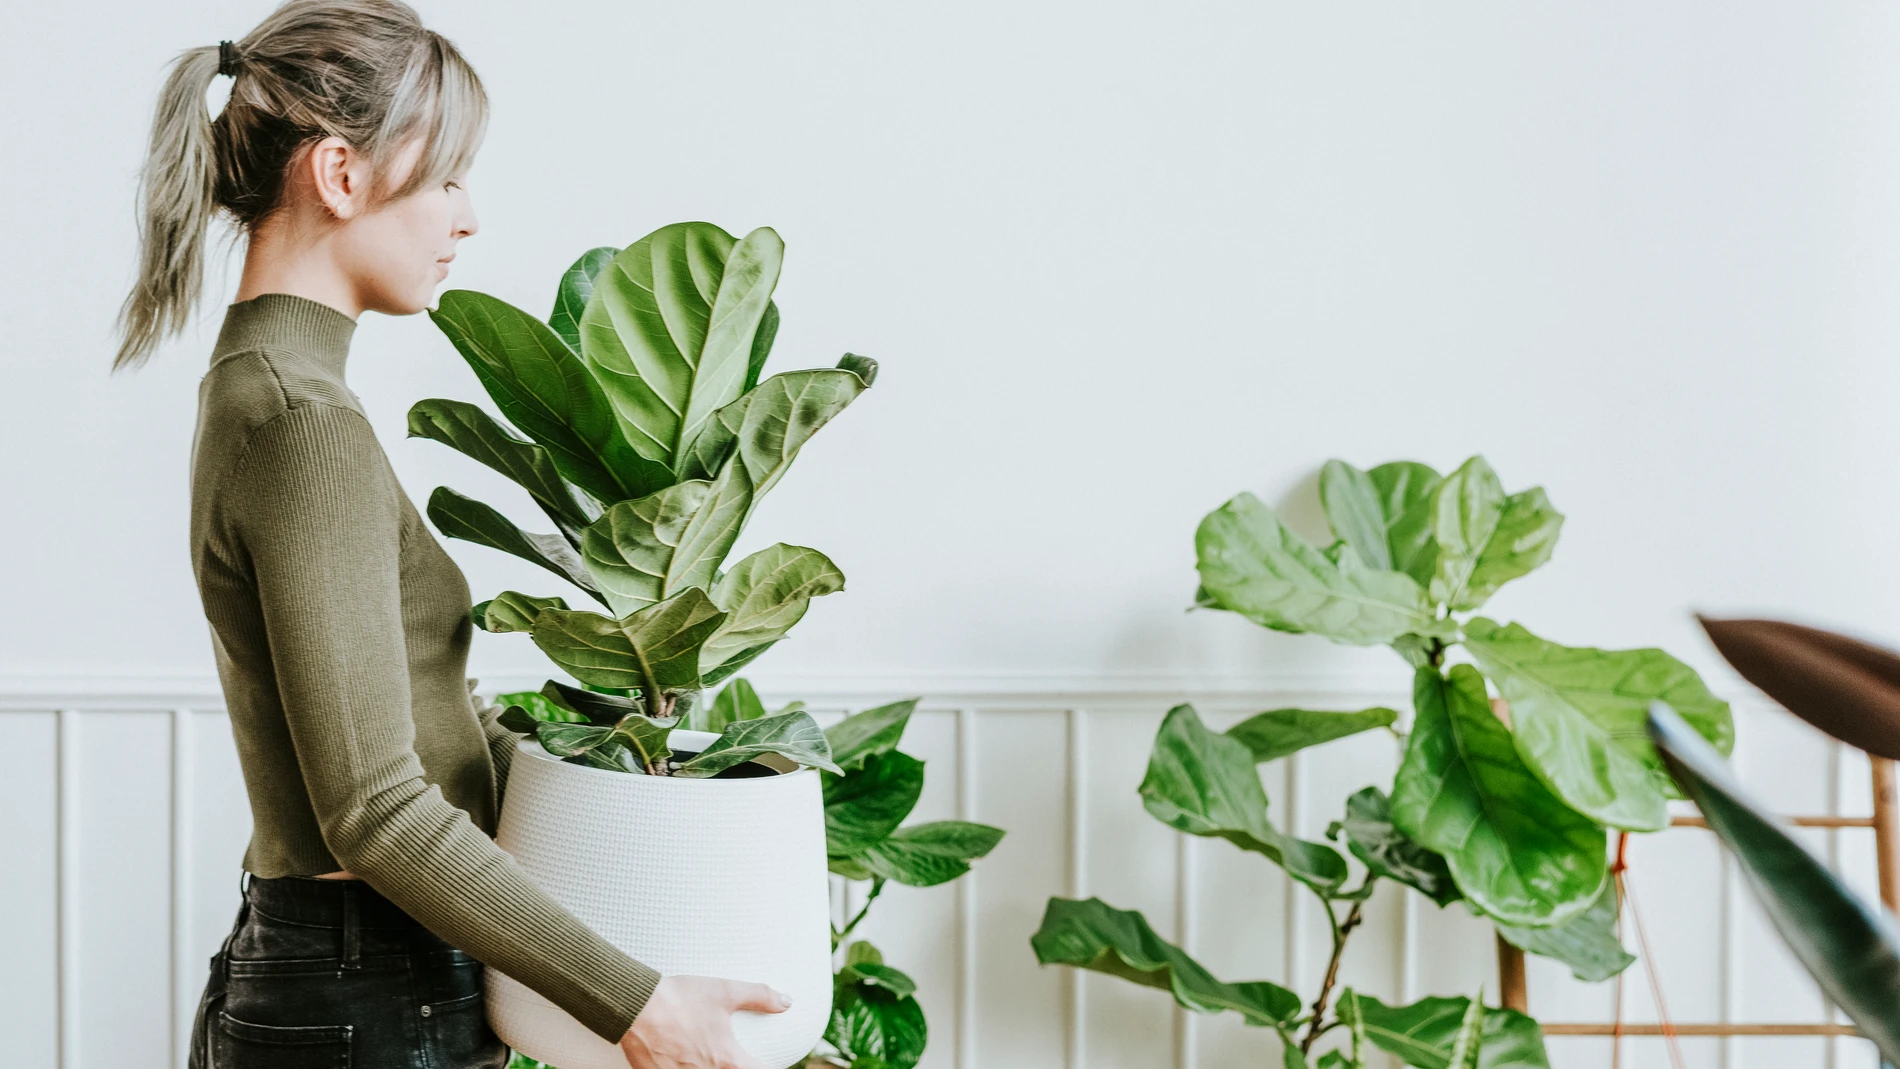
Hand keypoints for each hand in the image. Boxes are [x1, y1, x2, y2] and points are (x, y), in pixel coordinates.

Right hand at [619, 975, 790, 1068]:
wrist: (635, 1006)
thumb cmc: (680, 998)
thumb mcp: (724, 992)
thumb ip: (759, 996)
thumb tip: (787, 1001)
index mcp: (727, 1060)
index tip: (768, 1064)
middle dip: (737, 1068)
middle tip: (736, 1059)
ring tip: (710, 1058)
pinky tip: (685, 1060)